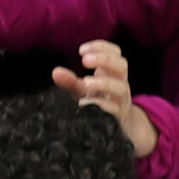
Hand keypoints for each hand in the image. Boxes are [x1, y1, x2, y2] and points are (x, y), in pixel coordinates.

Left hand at [54, 40, 157, 157]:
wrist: (120, 130)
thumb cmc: (99, 104)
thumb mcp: (84, 91)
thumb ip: (70, 81)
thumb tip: (55, 71)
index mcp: (113, 72)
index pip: (115, 52)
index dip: (101, 47)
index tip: (81, 51)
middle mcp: (120, 83)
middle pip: (122, 65)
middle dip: (104, 59)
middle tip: (84, 60)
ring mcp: (122, 100)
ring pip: (121, 87)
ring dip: (104, 82)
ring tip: (86, 82)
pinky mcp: (120, 117)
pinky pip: (114, 108)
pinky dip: (101, 104)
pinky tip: (86, 103)